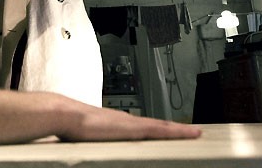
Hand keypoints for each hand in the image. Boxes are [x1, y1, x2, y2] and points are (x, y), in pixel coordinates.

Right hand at [57, 102, 200, 141]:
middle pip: (156, 125)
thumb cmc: (70, 126)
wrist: (65, 115)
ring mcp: (132, 123)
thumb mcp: (85, 136)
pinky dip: (178, 132)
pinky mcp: (135, 128)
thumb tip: (88, 145)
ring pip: (162, 127)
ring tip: (196, 133)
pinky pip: (162, 129)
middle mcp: (127, 120)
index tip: (169, 132)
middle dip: (174, 129)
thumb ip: (92, 140)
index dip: (158, 129)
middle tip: (192, 132)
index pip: (143, 127)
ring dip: (179, 130)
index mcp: (117, 124)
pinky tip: (190, 134)